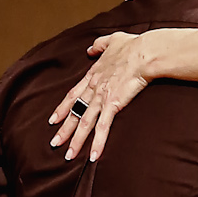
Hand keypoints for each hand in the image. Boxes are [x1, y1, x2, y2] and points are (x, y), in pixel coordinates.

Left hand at [48, 32, 151, 161]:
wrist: (144, 52)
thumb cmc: (132, 46)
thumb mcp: (112, 40)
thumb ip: (99, 45)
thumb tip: (90, 48)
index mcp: (93, 75)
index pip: (73, 95)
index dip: (62, 108)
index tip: (53, 120)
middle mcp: (93, 88)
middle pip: (75, 112)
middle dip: (64, 130)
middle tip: (54, 143)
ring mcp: (101, 97)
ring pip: (84, 123)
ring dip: (76, 141)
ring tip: (68, 156)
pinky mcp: (113, 104)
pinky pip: (103, 128)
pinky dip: (97, 143)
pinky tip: (93, 156)